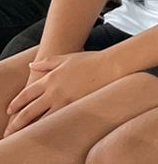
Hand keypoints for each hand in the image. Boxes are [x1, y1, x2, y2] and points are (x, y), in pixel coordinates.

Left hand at [5, 49, 123, 133]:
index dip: (16, 104)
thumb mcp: (66, 58)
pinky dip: (50, 128)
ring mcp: (64, 101)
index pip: (26, 94)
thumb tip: (31, 64)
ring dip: (30, 129)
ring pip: (41, 120)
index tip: (10, 111)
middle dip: (17, 122)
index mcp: (50, 78)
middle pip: (29, 111)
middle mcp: (54, 91)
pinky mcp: (76, 107)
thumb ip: (47, 62)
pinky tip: (46, 133)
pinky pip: (58, 121)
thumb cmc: (90, 60)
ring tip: (24, 136)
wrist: (111, 65)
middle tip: (9, 131)